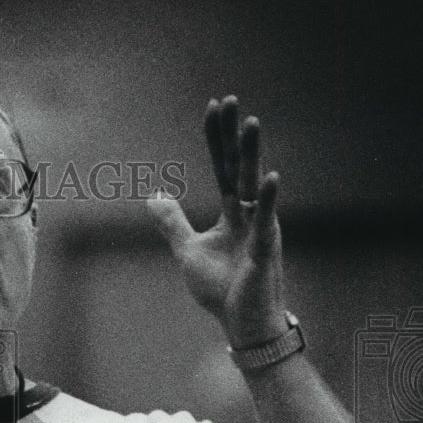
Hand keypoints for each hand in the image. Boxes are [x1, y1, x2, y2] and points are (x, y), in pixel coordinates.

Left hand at [147, 96, 285, 347]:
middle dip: (233, 134)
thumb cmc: (222, 288)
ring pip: (252, 186)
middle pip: (238, 167)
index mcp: (232, 212)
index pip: (223, 167)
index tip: (214, 107)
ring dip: (252, 155)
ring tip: (251, 123)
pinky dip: (265, 200)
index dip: (217, 138)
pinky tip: (269, 177)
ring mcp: (260, 229)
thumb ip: (173, 222)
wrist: (242, 323)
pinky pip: (265, 221)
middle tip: (230, 100)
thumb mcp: (188, 250)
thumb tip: (152, 196)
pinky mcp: (263, 250)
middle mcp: (249, 213)